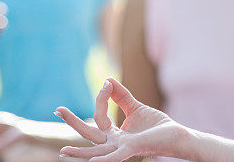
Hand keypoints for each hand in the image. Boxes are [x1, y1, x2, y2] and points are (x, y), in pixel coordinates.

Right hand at [57, 77, 188, 161]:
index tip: (106, 84)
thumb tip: (107, 80)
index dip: (101, 98)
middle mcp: (114, 143)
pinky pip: (116, 156)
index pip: (99, 116)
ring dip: (80, 152)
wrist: (176, 135)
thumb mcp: (135, 107)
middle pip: (89, 133)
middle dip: (73, 122)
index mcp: (113, 135)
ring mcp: (122, 148)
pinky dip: (104, 159)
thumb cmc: (156, 126)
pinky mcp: (133, 149)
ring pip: (97, 149)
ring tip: (63, 152)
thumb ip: (121, 97)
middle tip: (57, 109)